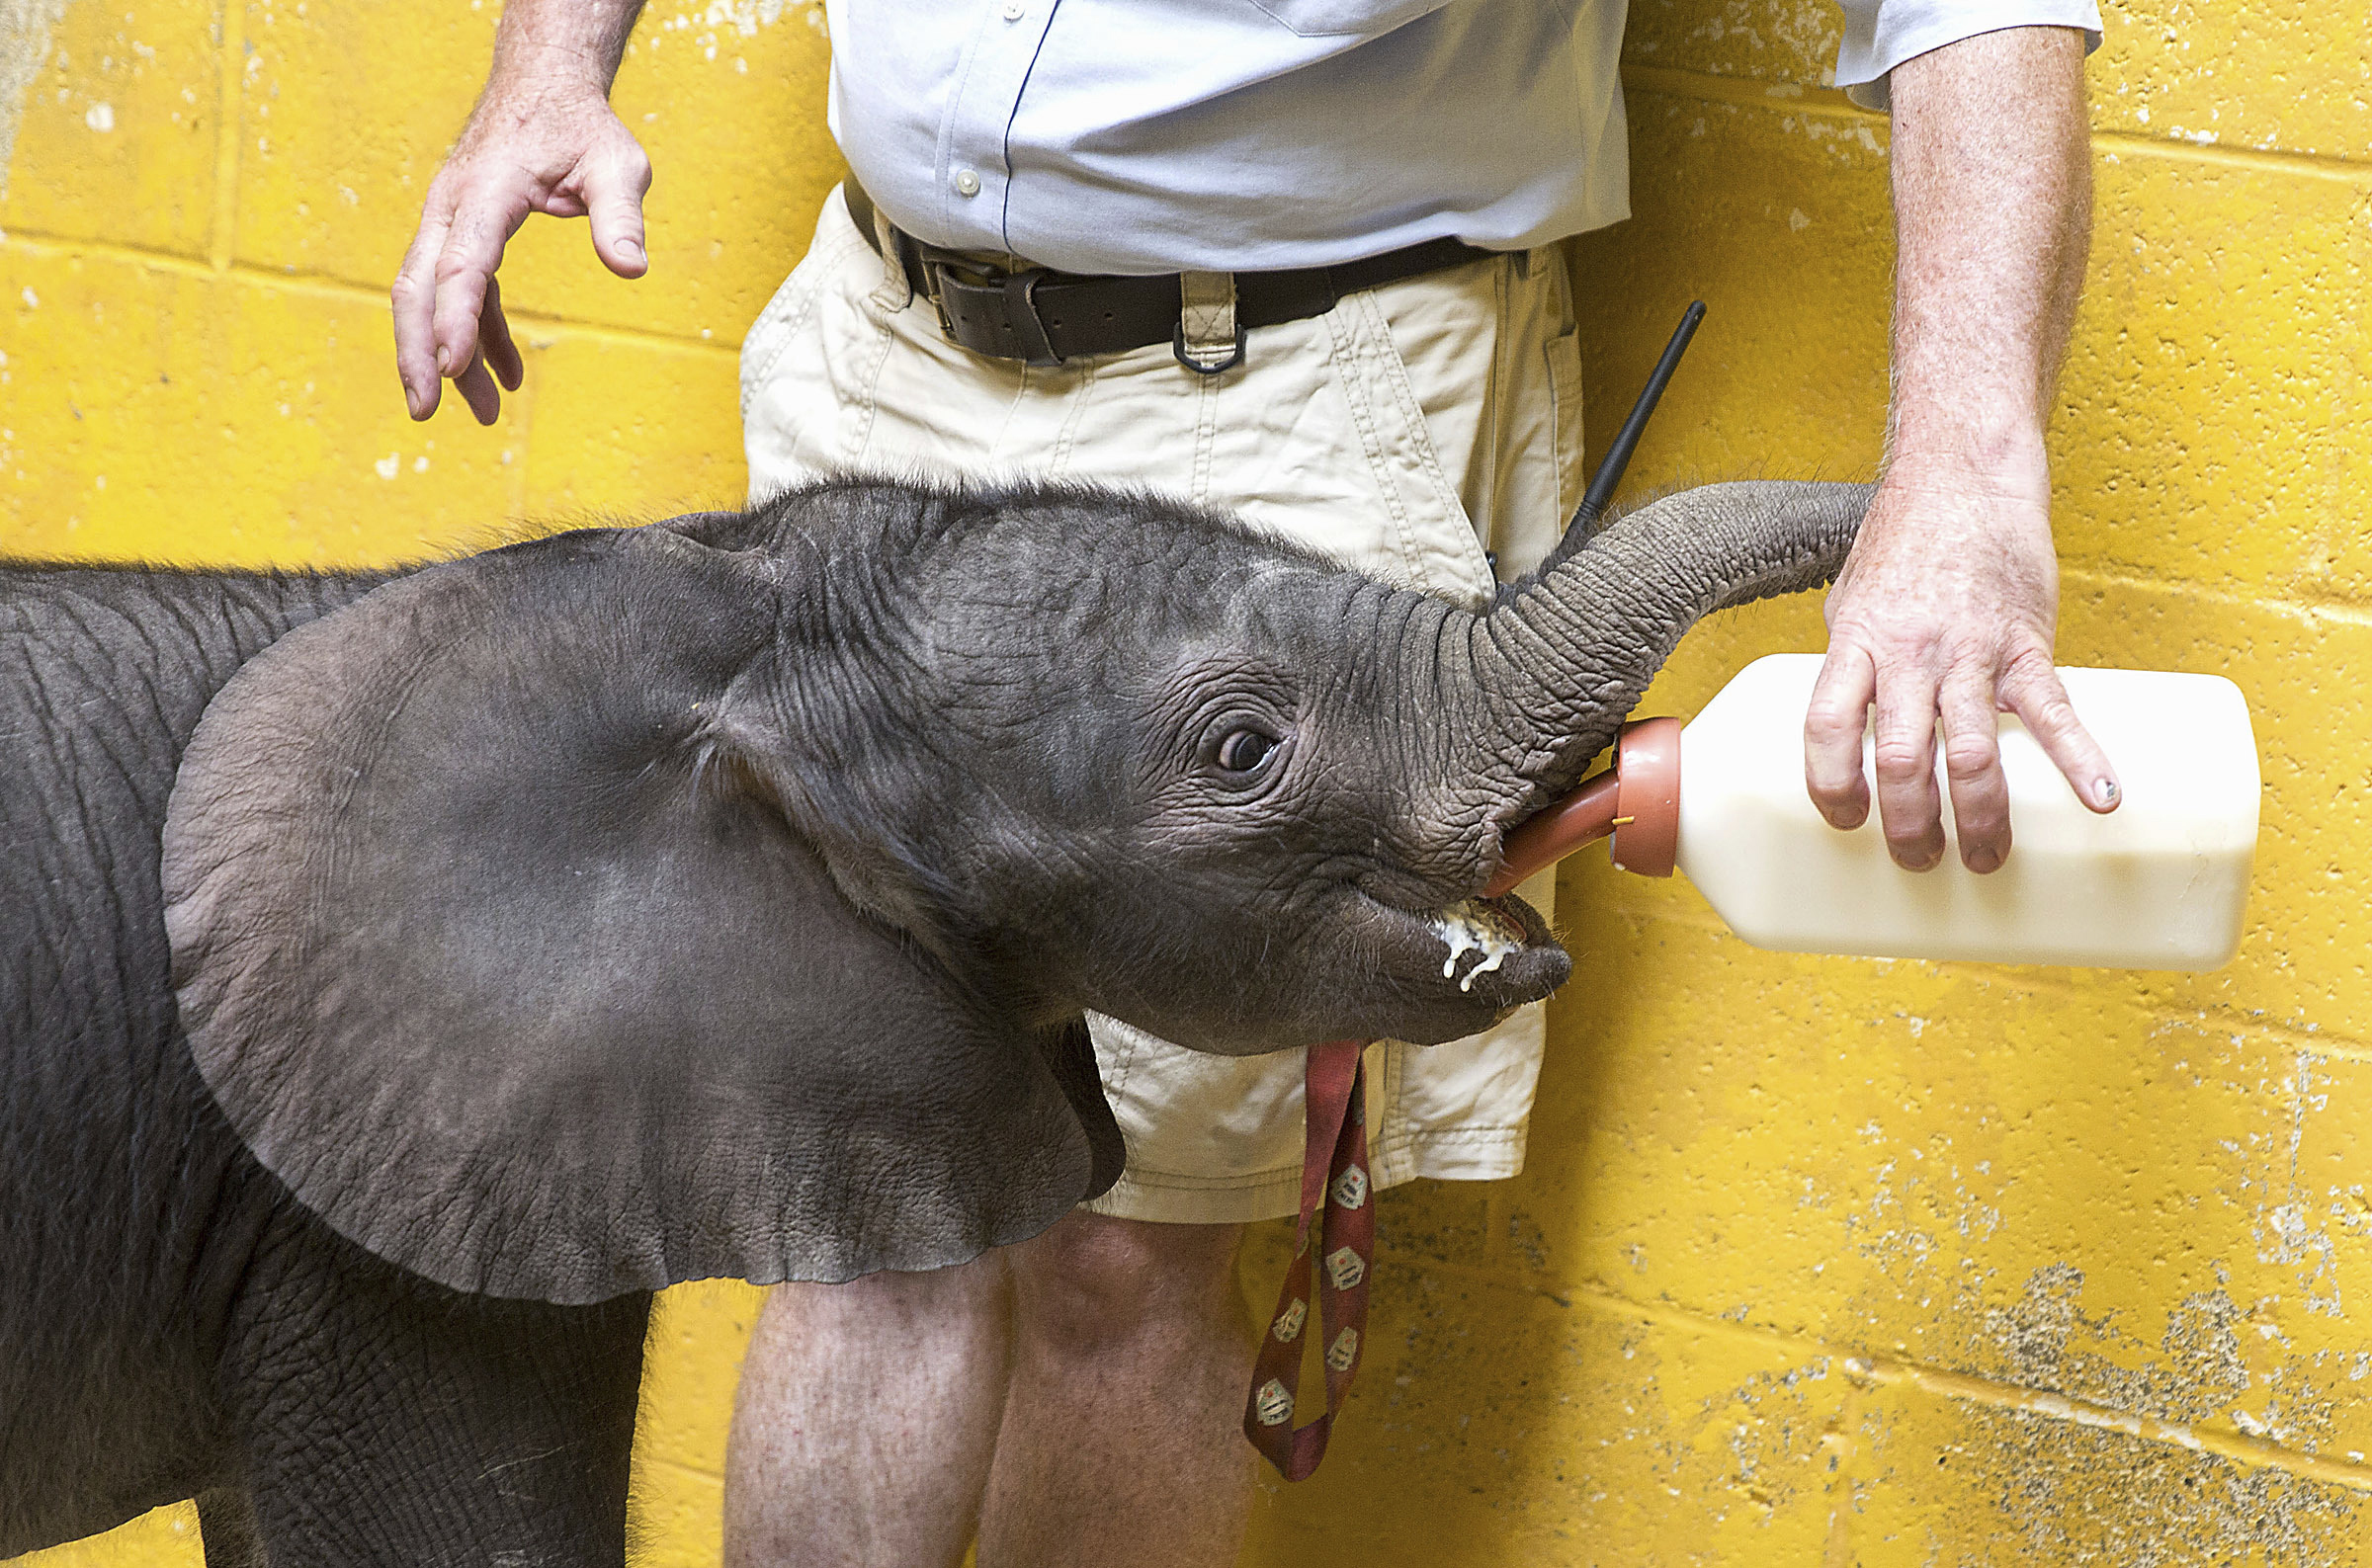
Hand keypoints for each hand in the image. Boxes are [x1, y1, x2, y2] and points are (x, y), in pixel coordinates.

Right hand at [392, 56, 651, 423]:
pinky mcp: (462, 234)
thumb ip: (622, 216)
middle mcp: (453, 207)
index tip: (453, 369)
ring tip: (484, 415)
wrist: (545, 87)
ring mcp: (450, 220)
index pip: (462, 263)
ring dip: (449, 356)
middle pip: (418, 286)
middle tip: (426, 413)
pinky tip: (505, 375)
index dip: (455, 319)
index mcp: (486, 191)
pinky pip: (461, 292)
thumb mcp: (618, 165)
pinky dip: (479, 334)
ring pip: (430, 295)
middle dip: (417, 352)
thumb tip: (631, 270)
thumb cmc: (582, 126)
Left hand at [1803, 452, 2119, 873]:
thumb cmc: (1905, 542)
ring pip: (1972, 751)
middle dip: (1909, 824)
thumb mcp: (1853, 602)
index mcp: (1857, 646)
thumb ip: (1854, 665)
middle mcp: (1910, 654)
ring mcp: (1971, 652)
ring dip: (1979, 817)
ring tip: (1983, 860)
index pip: (1826, 730)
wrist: (1965, 477)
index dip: (1830, 786)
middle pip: (1902, 758)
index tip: (1845, 822)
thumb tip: (1853, 727)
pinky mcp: (2027, 644)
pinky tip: (2102, 802)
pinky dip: (2081, 759)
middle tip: (1918, 862)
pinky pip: (2054, 712)